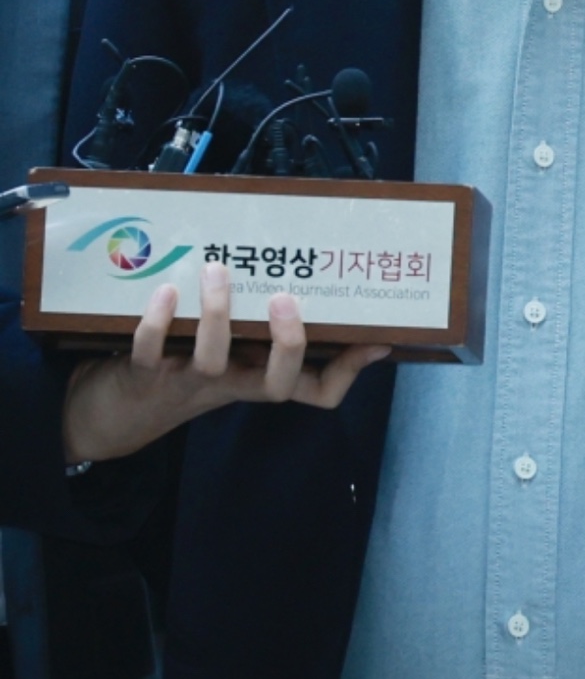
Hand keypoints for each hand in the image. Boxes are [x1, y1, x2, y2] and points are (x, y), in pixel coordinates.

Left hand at [63, 263, 389, 463]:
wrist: (115, 411)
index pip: (316, 391)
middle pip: (275, 384)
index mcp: (258, 377)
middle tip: (285, 297)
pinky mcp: (143, 377)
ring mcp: (187, 382)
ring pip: (212, 361)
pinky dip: (156, 323)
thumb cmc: (184, 367)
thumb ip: (262, 325)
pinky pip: (150, 353)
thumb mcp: (229, 352)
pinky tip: (166, 290)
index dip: (348, 371)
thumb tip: (306, 281)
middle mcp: (231, 383)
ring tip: (218, 268)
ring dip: (217, 313)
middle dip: (287, 342)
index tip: (375, 338)